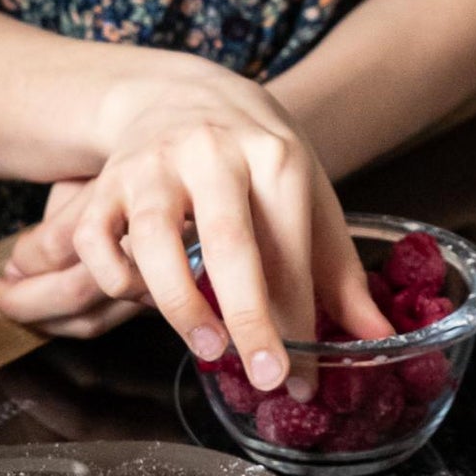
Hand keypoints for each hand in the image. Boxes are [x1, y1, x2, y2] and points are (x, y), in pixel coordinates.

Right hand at [0, 60, 390, 387]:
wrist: (182, 92)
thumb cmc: (254, 155)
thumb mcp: (308, 192)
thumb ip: (339, 270)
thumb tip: (378, 337)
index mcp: (275, 157)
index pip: (289, 250)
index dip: (297, 322)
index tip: (301, 383)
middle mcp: (212, 153)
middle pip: (229, 242)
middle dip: (249, 317)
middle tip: (263, 376)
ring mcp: (153, 165)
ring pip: (154, 240)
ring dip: (179, 303)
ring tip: (207, 348)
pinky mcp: (107, 181)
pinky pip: (97, 239)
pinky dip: (115, 278)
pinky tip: (144, 298)